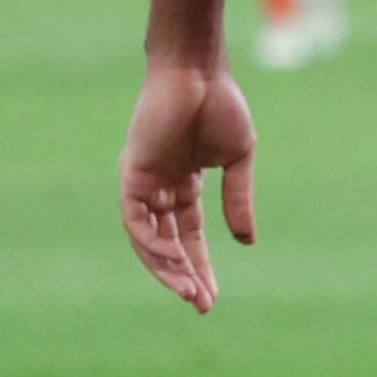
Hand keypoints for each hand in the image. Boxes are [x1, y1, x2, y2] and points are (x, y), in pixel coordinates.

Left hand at [120, 58, 257, 312]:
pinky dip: (152, 243)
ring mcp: (143, 181)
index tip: (212, 297)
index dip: (200, 266)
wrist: (198, 71)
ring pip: (148, 239)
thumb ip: (238, 199)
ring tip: (189, 292)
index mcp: (185, 183)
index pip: (190, 236)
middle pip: (168, 244)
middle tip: (201, 305)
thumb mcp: (238, 160)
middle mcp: (160, 187)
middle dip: (184, 276)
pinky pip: (136, 220)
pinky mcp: (131, 173)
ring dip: (167, 268)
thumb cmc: (220, 103)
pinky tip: (174, 260)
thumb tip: (245, 242)